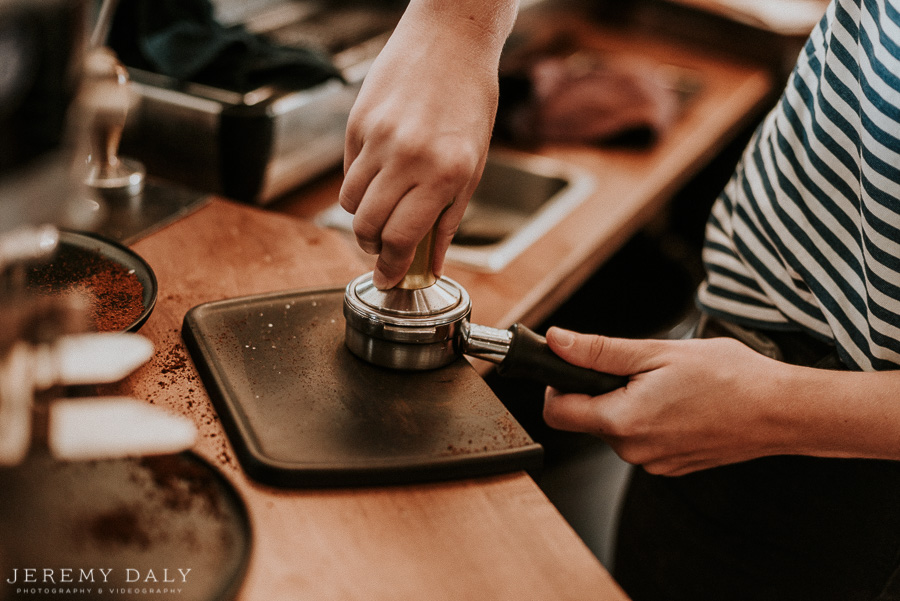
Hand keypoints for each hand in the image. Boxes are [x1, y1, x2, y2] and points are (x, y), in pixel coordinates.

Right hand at [339, 2, 515, 288]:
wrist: (450, 43)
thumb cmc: (470, 104)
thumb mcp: (472, 168)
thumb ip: (448, 220)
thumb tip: (430, 265)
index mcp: (446, 173)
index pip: (402, 238)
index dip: (391, 267)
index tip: (387, 279)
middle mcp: (409, 158)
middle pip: (369, 226)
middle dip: (373, 247)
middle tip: (382, 250)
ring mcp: (379, 139)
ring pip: (352, 202)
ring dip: (362, 218)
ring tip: (381, 212)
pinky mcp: (358, 123)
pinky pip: (348, 171)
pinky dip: (359, 184)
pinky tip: (379, 175)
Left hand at [542, 327, 792, 475]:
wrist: (781, 411)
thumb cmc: (729, 378)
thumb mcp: (657, 352)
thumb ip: (599, 351)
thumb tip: (557, 342)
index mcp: (623, 422)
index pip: (557, 412)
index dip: (556, 385)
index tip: (572, 366)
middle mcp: (633, 451)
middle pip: (588, 418)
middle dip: (600, 391)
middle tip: (638, 368)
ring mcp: (654, 463)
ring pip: (616, 429)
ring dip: (627, 404)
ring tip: (667, 385)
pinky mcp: (671, 466)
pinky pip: (642, 440)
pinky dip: (650, 420)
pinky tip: (680, 403)